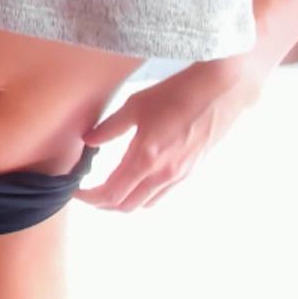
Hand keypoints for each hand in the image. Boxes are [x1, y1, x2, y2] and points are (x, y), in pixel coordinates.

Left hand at [73, 56, 267, 212]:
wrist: (221, 92)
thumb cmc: (176, 93)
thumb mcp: (135, 105)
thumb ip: (109, 128)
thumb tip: (87, 141)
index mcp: (146, 158)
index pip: (111, 193)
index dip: (90, 198)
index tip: (76, 191)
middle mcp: (163, 174)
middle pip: (126, 206)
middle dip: (102, 204)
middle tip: (88, 193)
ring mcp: (179, 176)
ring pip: (145, 204)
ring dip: (123, 203)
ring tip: (109, 189)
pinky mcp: (190, 172)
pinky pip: (161, 195)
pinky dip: (143, 196)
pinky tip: (136, 182)